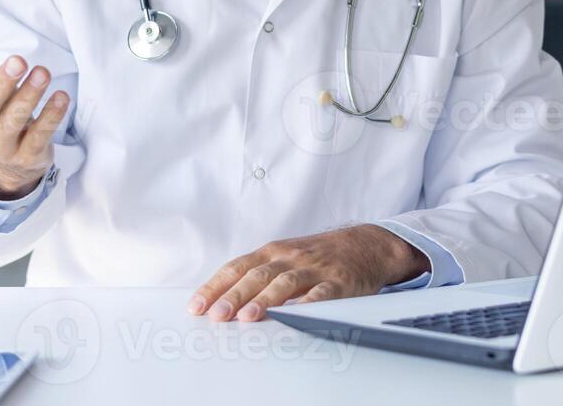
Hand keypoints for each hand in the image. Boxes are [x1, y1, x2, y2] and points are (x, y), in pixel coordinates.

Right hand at [0, 0, 69, 199]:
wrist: (6, 156)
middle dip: (2, 84)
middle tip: (20, 60)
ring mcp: (2, 145)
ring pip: (12, 122)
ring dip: (29, 97)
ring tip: (43, 72)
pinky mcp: (27, 155)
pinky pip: (38, 137)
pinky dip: (50, 117)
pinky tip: (62, 96)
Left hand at [187, 225, 430, 322]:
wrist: (366, 244)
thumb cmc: (318, 255)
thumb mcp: (285, 255)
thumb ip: (257, 273)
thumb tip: (219, 299)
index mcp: (273, 252)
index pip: (237, 268)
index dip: (216, 287)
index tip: (196, 307)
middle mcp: (291, 258)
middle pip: (258, 275)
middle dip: (235, 296)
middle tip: (217, 315)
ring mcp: (315, 269)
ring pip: (286, 283)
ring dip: (265, 300)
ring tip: (248, 317)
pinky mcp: (339, 283)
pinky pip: (322, 294)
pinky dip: (308, 304)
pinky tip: (295, 316)